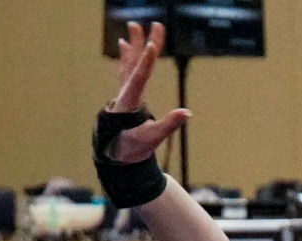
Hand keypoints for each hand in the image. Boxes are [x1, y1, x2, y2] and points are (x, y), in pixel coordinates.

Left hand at [105, 22, 191, 162]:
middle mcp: (124, 93)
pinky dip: (126, 56)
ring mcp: (123, 92)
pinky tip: (123, 45)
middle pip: (134, 64)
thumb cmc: (133, 147)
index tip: (151, 45)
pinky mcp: (125, 94)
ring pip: (129, 63)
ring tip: (133, 27)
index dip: (145, 61)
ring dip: (133, 44)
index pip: (139, 78)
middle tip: (144, 25)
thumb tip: (187, 113)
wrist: (115, 154)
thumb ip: (168, 124)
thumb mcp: (151, 138)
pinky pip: (126, 70)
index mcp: (129, 103)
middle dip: (140, 44)